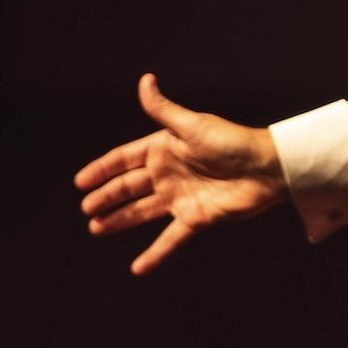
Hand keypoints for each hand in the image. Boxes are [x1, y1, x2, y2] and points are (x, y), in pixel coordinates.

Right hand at [74, 73, 285, 274]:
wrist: (267, 169)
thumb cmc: (232, 142)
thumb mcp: (193, 125)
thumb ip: (163, 109)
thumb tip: (145, 80)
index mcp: (164, 149)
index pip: (124, 160)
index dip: (102, 170)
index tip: (80, 182)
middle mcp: (168, 174)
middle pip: (129, 187)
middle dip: (106, 198)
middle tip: (87, 209)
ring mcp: (180, 198)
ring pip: (142, 212)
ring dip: (119, 221)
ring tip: (96, 228)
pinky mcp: (195, 219)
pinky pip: (170, 239)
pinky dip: (155, 254)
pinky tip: (138, 268)